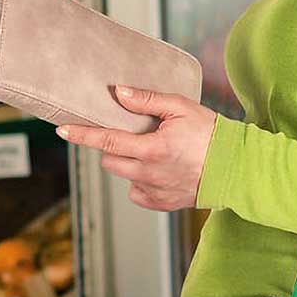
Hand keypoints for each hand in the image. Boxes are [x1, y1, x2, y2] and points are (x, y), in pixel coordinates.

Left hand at [55, 85, 216, 210]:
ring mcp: (154, 192)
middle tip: (130, 135)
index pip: (107, 141)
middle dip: (112, 147)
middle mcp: (149, 174)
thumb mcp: (180, 107)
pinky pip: (137, 192)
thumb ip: (146, 100)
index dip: (82, 135)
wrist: (234, 169)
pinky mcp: (161, 204)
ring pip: (124, 176)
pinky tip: (158, 171)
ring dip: (128, 163)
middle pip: (110, 161)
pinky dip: (141, 181)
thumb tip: (118, 93)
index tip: (63, 131)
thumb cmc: (210, 134)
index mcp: (152, 149)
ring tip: (151, 152)